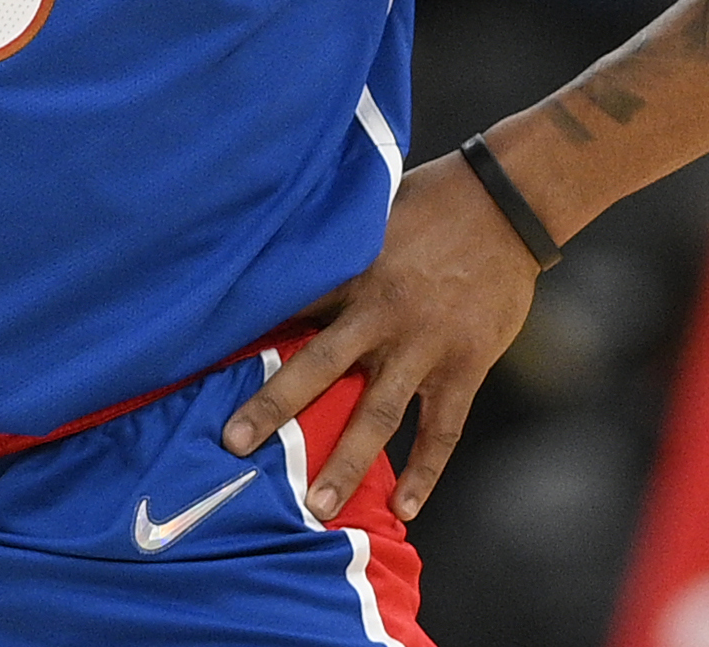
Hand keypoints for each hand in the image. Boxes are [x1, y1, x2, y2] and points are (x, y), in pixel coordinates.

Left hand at [220, 150, 540, 522]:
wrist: (508, 203)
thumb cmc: (433, 199)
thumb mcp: (372, 209)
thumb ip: (334, 240)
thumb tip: (284, 244)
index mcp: (353, 271)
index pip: (290, 308)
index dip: (249, 336)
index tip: (200, 366)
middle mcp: (383, 313)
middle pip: (319, 367)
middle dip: (275, 406)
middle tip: (236, 444)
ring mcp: (425, 344)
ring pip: (378, 413)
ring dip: (347, 460)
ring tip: (318, 506)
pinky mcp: (465, 365)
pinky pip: (442, 430)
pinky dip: (425, 471)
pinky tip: (405, 508)